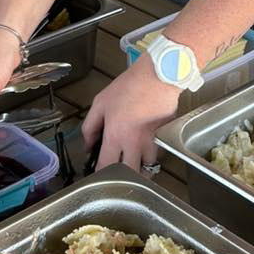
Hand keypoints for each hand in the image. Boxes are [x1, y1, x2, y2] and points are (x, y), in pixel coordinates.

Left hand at [82, 56, 180, 170]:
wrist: (159, 75)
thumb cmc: (129, 86)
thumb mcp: (101, 102)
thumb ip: (90, 126)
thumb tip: (88, 145)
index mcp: (116, 136)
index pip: (106, 167)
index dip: (100, 174)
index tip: (98, 174)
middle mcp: (135, 143)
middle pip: (131, 174)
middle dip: (124, 178)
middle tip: (119, 174)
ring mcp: (153, 141)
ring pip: (149, 166)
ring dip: (142, 168)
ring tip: (136, 164)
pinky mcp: (165, 135)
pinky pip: (159, 151)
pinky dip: (153, 153)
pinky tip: (148, 147)